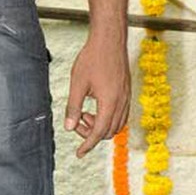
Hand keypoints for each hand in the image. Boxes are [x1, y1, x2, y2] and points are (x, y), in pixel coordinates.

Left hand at [64, 31, 130, 157]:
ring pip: (117, 125)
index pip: (99, 132)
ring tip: (85, 113)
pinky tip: (95, 108)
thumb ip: (73, 107)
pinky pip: (121, 114)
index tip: (79, 154)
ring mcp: (126, 97)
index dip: (88, 144)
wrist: (109, 40)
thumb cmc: (92, 59)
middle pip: (109, 132)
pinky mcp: (127, 92)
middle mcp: (121, 103)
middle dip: (91, 133)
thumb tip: (68, 127)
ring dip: (100, 126)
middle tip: (76, 121)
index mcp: (109, 103)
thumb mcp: (77, 84)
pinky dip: (108, 118)